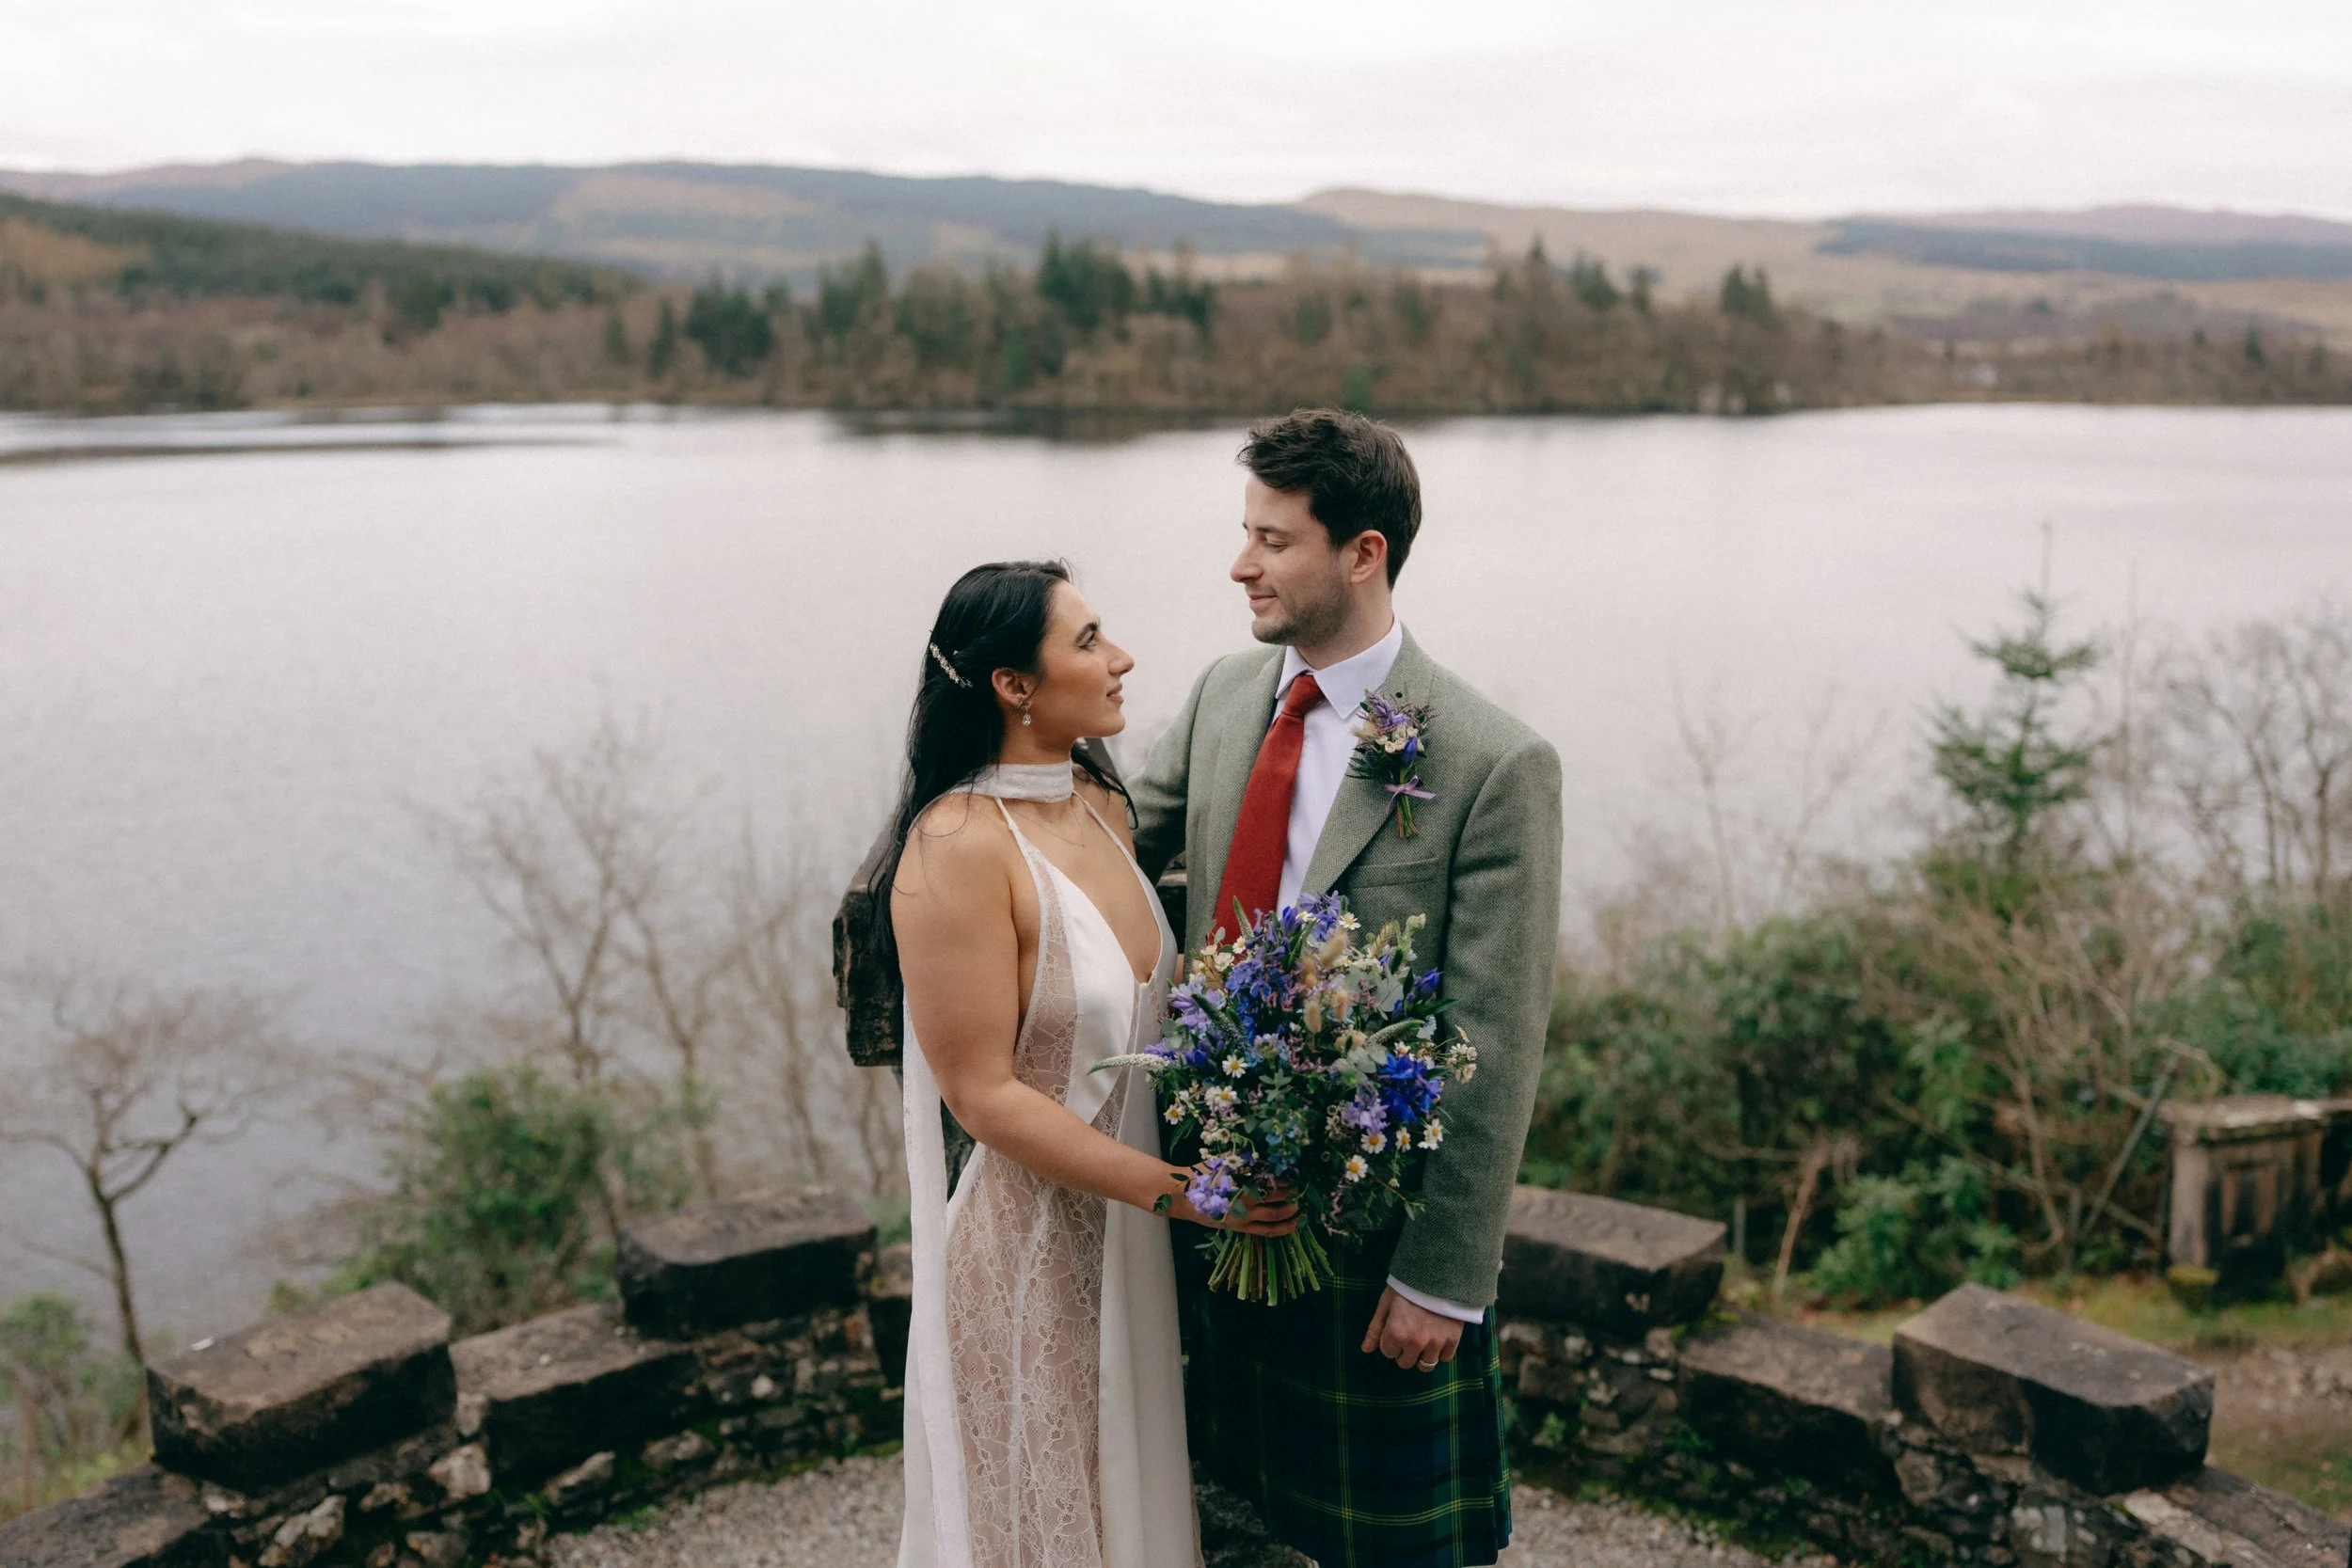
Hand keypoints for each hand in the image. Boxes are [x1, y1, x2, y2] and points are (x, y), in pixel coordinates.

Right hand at [1163, 1169, 1299, 1235]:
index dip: (1286, 1177)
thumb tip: (1265, 1155)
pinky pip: (1268, 1231)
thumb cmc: (1204, 1176)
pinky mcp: (1242, 1228)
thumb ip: (1244, 1160)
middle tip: (1303, 1187)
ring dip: (1292, 1210)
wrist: (1184, 1197)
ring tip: (1302, 1204)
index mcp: (1242, 1181)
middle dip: (1293, 1192)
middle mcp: (1246, 1200)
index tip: (1296, 1173)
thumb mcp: (1223, 1162)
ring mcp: (1245, 1216)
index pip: (1272, 1179)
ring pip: (1276, 1215)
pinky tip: (1295, 1224)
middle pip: (1277, 1196)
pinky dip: (1283, 1228)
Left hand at [1362, 1286, 1462, 1371]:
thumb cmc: (1407, 1285)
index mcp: (1396, 1333)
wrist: (1439, 1272)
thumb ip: (1375, 1328)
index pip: (1388, 1352)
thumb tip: (1366, 1350)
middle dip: (1404, 1351)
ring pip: (1425, 1366)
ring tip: (1424, 1338)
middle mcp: (1415, 1342)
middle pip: (1405, 1363)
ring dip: (1422, 1355)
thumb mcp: (1386, 1303)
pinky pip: (1445, 1359)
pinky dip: (1440, 1352)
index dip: (1390, 1340)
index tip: (1396, 1328)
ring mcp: (1435, 1343)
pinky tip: (1438, 1338)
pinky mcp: (1453, 1339)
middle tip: (1409, 1334)